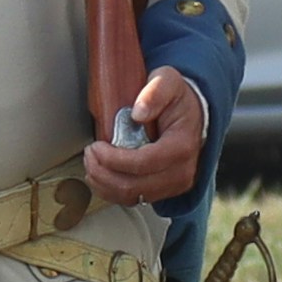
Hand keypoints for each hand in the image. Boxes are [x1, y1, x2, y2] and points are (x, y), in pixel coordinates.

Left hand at [80, 64, 205, 207]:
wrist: (192, 114)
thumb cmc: (178, 99)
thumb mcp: (168, 81)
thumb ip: (155, 92)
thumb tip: (138, 111)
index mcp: (181, 146)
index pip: (144, 162)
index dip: (114, 159)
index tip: (97, 146)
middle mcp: (181, 171)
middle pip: (134, 185)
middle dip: (103, 172)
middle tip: (89, 153)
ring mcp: (173, 185)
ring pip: (131, 196)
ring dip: (104, 184)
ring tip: (91, 164)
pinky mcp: (164, 190)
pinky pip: (133, 199)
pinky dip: (111, 191)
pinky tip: (100, 176)